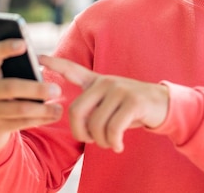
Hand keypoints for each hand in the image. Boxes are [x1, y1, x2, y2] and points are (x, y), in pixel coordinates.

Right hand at [0, 40, 62, 150]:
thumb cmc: (4, 93)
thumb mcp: (5, 79)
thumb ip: (19, 70)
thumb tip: (42, 66)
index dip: (6, 48)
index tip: (24, 44)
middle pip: (11, 87)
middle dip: (36, 89)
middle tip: (57, 90)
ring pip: (18, 108)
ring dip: (42, 109)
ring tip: (59, 108)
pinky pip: (21, 123)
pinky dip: (40, 119)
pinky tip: (54, 116)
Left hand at [39, 55, 168, 152]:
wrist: (164, 105)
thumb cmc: (133, 109)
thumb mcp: (111, 103)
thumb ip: (94, 107)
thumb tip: (79, 126)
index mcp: (98, 82)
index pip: (72, 70)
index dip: (55, 64)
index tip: (39, 58)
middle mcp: (106, 82)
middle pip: (76, 111)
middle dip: (81, 133)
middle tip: (93, 141)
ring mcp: (119, 90)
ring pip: (95, 125)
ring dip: (102, 142)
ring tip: (111, 143)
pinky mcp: (132, 101)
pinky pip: (113, 130)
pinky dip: (114, 143)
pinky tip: (119, 145)